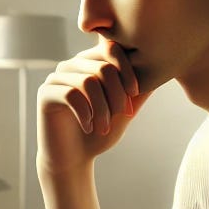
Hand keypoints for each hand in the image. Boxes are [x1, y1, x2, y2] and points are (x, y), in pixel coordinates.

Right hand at [37, 38, 149, 176]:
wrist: (73, 159)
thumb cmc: (100, 133)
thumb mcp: (125, 111)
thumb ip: (138, 91)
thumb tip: (162, 68)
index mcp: (91, 63)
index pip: (112, 49)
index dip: (128, 69)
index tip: (135, 93)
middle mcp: (73, 65)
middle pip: (103, 66)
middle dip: (118, 94)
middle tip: (123, 115)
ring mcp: (57, 77)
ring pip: (88, 81)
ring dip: (103, 108)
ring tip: (105, 127)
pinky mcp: (45, 93)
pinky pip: (71, 95)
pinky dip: (85, 113)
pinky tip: (89, 127)